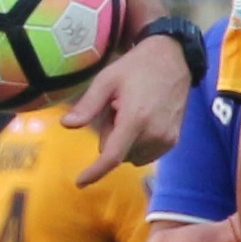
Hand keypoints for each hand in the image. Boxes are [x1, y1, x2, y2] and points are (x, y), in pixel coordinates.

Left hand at [62, 31, 188, 183]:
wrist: (174, 59)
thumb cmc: (137, 67)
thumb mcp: (107, 80)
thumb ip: (87, 105)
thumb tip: (66, 125)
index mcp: (135, 119)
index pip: (112, 156)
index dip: (95, 172)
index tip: (80, 182)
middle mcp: (153, 134)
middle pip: (117, 154)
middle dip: (111, 137)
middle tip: (118, 109)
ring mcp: (166, 139)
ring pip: (130, 156)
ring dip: (125, 141)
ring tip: (133, 112)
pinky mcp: (173, 141)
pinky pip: (145, 155)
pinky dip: (138, 144)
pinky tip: (144, 119)